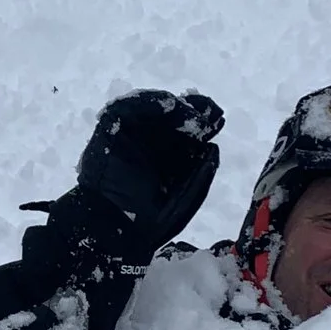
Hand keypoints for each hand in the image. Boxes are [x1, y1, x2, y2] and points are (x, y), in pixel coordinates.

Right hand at [62, 89, 223, 259]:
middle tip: (211, 109)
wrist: (112, 226)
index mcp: (169, 159)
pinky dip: (150, 103)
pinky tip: (170, 105)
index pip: (188, 135)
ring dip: (176, 108)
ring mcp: (131, 134)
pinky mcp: (112, 127)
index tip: (218, 119)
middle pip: (175, 118)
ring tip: (194, 111)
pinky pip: (130, 107)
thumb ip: (201, 174)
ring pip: (156, 110)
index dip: (202, 124)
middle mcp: (151, 144)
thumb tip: (213, 147)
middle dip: (194, 111)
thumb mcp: (186, 198)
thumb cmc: (148, 221)